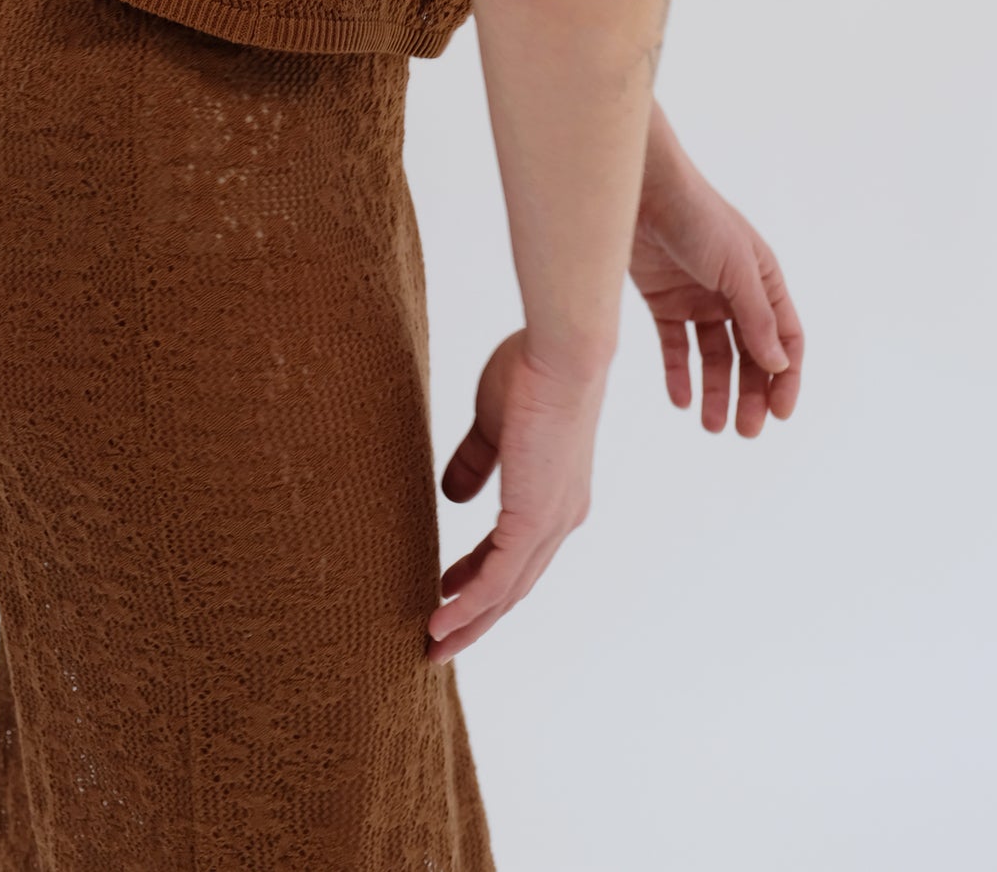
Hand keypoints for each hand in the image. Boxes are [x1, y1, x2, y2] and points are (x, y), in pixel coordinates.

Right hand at [426, 328, 604, 665]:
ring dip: (469, 622)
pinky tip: (441, 618)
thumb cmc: (532, 373)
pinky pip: (498, 578)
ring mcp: (550, 523)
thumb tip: (453, 496)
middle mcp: (561, 518)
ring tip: (433, 643)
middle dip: (475, 615)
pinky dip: (470, 604)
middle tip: (438, 637)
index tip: (447, 589)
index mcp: (555, 494)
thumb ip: (477, 462)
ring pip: (506, 591)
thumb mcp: (495, 425)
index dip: (479, 576)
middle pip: (513, 585)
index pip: (516, 552)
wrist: (563, 354)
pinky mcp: (534, 520)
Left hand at [630, 100, 803, 436]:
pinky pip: (676, 345)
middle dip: (751, 393)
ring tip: (711, 425)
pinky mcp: (662, 298)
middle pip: (750, 354)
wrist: (639, 187)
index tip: (780, 414)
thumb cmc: (695, 216)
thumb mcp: (735, 268)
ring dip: (715, 391)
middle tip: (744, 432)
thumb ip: (755, 317)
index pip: (785, 338)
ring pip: (713, 356)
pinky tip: (679, 399)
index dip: (786, 377)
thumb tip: (778, 364)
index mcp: (763, 280)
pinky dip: (678, 373)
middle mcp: (734, 292)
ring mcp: (698, 296)